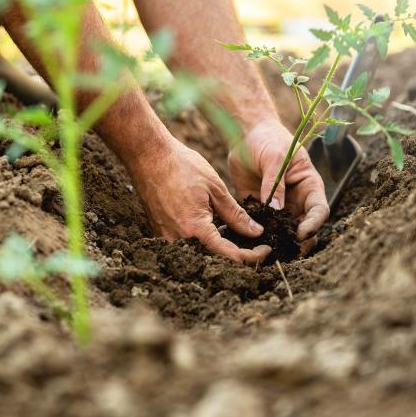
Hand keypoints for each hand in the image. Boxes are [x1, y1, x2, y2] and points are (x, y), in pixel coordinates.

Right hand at [130, 139, 271, 263]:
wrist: (148, 156)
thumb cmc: (182, 166)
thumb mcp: (216, 188)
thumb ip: (236, 215)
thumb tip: (256, 232)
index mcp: (196, 229)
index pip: (230, 256)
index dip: (253, 257)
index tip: (267, 249)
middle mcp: (179, 240)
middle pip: (215, 259)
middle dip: (239, 255)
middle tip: (255, 243)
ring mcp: (166, 238)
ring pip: (201, 254)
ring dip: (221, 248)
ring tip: (235, 231)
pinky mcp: (160, 232)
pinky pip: (187, 245)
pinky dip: (204, 240)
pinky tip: (214, 225)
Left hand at [228, 119, 329, 250]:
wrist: (246, 134)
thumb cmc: (268, 139)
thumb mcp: (274, 157)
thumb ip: (275, 184)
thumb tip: (276, 211)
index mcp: (309, 186)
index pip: (319, 210)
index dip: (313, 224)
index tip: (300, 234)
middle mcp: (297, 200)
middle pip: (304, 228)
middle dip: (297, 242)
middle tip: (285, 251)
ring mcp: (279, 207)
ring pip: (283, 232)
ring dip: (277, 242)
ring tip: (266, 252)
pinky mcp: (260, 209)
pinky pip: (261, 226)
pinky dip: (256, 235)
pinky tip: (246, 243)